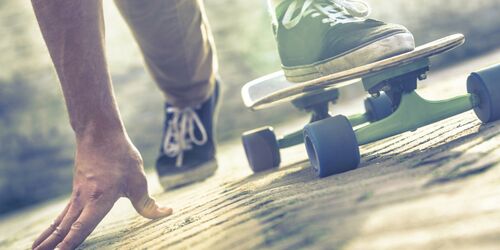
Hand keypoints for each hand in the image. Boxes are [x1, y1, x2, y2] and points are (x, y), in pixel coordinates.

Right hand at [32, 133, 172, 249]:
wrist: (99, 134)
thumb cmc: (121, 156)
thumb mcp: (138, 180)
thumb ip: (148, 203)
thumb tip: (165, 213)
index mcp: (99, 199)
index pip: (81, 227)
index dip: (70, 243)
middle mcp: (83, 200)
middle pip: (64, 228)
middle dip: (51, 246)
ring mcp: (76, 196)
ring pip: (60, 223)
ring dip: (47, 238)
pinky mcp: (76, 193)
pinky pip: (62, 215)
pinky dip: (53, 228)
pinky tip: (47, 235)